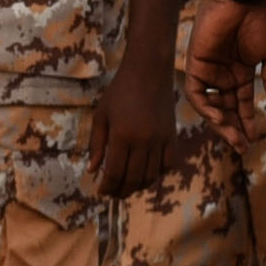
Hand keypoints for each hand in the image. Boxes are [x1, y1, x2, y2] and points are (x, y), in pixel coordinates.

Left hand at [89, 42, 181, 197]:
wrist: (149, 72)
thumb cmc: (120, 92)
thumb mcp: (101, 115)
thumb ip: (97, 144)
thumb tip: (93, 171)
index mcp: (122, 135)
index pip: (114, 172)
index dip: (107, 186)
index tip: (101, 191)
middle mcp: (143, 141)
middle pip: (133, 178)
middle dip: (121, 191)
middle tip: (113, 194)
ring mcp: (160, 140)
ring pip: (151, 175)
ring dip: (138, 186)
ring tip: (127, 188)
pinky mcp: (172, 137)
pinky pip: (168, 165)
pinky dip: (158, 174)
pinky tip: (147, 175)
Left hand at [178, 0, 265, 135]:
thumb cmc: (259, 21)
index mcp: (241, 73)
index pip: (242, 104)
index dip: (247, 122)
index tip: (254, 139)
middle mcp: (224, 75)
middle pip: (226, 110)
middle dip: (233, 129)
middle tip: (242, 147)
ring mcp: (209, 71)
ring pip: (210, 106)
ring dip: (221, 123)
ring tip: (234, 137)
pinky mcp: (196, 65)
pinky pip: (196, 93)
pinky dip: (206, 108)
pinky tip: (220, 118)